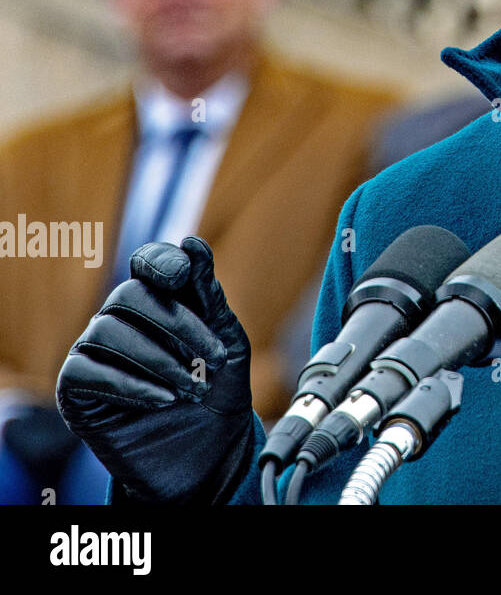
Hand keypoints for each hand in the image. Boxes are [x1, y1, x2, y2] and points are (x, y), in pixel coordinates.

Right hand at [56, 236, 254, 503]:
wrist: (209, 453)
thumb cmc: (219, 391)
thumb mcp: (227, 339)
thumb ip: (207, 294)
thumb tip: (191, 243)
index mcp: (158, 300)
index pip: (147, 262)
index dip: (161, 261)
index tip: (184, 274)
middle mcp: (121, 320)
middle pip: (130, 295)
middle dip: (178, 324)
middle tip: (215, 360)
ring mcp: (95, 352)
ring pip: (108, 330)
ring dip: (159, 360)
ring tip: (193, 389)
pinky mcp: (76, 389)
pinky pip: (87, 371)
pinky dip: (131, 384)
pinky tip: (164, 400)